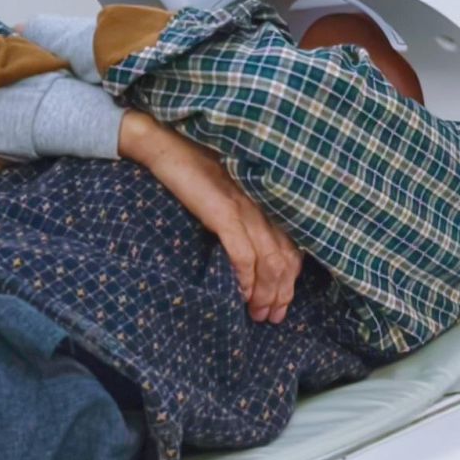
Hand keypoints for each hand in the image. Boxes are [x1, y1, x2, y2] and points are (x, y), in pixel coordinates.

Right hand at [120, 111, 301, 322]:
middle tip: (272, 317)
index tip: (282, 303)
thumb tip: (250, 256)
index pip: (292, 247)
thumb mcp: (228, 192)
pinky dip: (246, 278)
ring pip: (269, 261)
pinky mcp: (224, 211)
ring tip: (258, 314)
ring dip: (266, 293)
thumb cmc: (194, 167)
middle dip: (281, 294)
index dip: (290, 279)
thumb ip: (244, 215)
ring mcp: (245, 208)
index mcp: (265, 200)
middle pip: (285, 259)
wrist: (167, 142)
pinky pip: (243, 253)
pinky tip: (241, 294)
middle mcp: (262, 205)